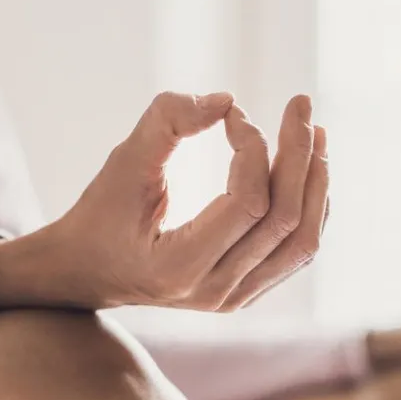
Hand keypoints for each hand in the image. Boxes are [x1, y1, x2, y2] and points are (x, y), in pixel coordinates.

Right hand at [0, 92, 329, 311]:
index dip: (252, 148)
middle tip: (300, 104)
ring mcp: (234, 299)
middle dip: (299, 154)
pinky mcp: (245, 293)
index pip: (248, 203)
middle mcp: (214, 292)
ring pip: (301, 242)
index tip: (233, 115)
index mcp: (179, 267)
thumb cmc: (100, 213)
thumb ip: (166, 122)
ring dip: (314, 182)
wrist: (85, 272)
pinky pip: (295, 251)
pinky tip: (306, 168)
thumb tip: (229, 100)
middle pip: (285, 220)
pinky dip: (308, 206)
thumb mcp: (122, 163)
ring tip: (315, 133)